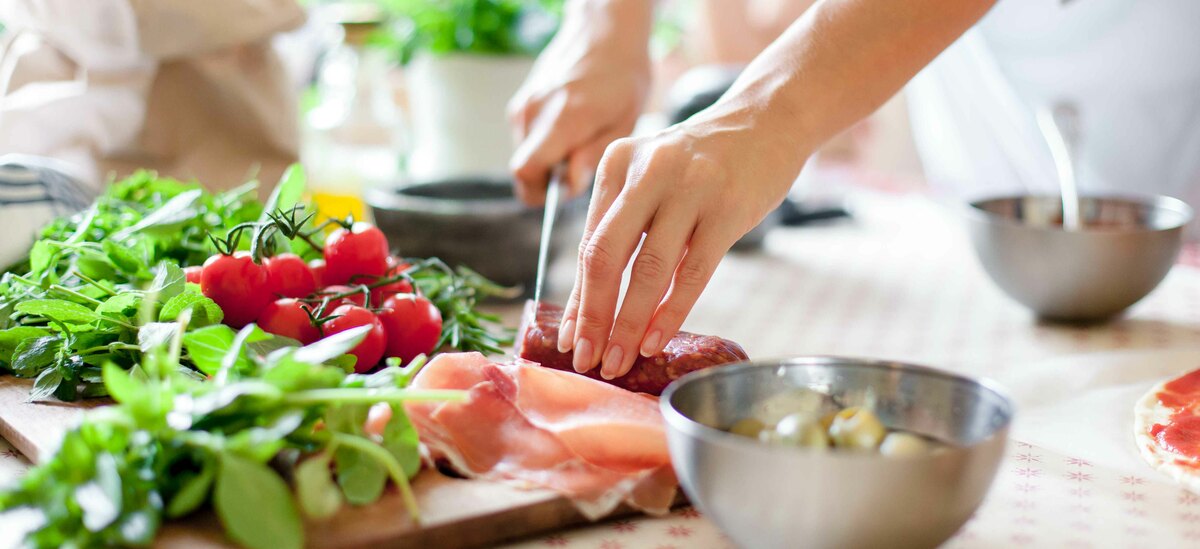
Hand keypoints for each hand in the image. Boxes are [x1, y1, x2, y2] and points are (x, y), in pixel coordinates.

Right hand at [507, 0, 652, 204]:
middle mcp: (535, 111)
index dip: (540, 192)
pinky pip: (527, 137)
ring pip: (526, 153)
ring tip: (581, 139)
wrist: (605, 31)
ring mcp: (524, 104)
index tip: (565, 191)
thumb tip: (569, 186)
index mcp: (563, 118)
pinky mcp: (521, 101)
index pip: (526, 170)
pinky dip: (545, 142)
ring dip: (549, 159)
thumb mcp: (624, 121)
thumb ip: (593, 156)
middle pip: (524, 168)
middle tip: (581, 165)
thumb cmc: (623, 75)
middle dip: (549, 178)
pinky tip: (571, 126)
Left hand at [557, 92, 809, 378]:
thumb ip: (623, 224)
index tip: (571, 339)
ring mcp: (688, 189)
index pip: (589, 244)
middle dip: (593, 316)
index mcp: (617, 165)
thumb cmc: (703, 160)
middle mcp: (646, 173)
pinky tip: (656, 339)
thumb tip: (593, 301)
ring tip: (620, 360)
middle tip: (588, 359)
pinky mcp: (727, 209)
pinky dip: (670, 312)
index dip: (578, 297)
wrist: (767, 119)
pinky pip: (692, 273)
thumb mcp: (651, 175)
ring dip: (629, 324)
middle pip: (607, 257)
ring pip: (648, 271)